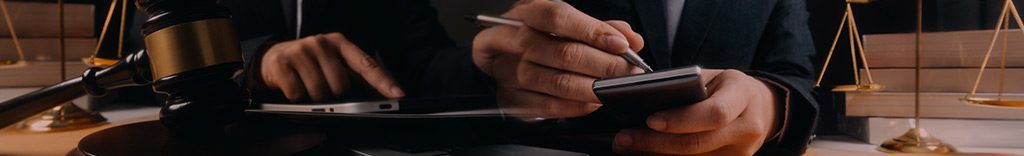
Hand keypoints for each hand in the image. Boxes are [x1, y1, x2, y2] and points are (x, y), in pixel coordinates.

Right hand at [261, 33, 404, 101]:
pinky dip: (296, 97)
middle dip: (334, 93)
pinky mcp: (282, 63)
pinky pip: (298, 94)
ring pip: (320, 92)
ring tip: (307, 84)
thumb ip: (356, 75)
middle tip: (323, 84)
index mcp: (340, 43)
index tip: (398, 94)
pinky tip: (293, 85)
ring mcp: (301, 51)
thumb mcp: (334, 62)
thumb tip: (381, 94)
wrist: (272, 57)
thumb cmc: (310, 63)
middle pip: (341, 85)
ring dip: (314, 97)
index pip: (367, 64)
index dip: (384, 81)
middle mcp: (322, 43)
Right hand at [472, 0, 644, 117]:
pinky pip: (548, 106)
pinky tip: (593, 101)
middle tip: (627, 71)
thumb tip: (630, 39)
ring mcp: (507, 71)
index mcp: (526, 13)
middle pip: (562, 52)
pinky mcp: (510, 98)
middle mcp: (510, 40)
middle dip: (603, 64)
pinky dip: (577, 106)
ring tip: (613, 87)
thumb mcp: (563, 24)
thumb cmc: (536, 39)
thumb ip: (597, 28)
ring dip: (593, 88)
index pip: (558, 17)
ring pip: (557, 82)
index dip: (593, 31)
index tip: (621, 45)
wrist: (500, 61)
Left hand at [612, 69, 779, 154]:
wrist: (760, 109)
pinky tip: (645, 152)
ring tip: (627, 145)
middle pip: (698, 143)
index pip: (714, 114)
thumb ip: (686, 87)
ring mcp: (741, 153)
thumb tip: (643, 101)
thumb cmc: (727, 88)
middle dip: (656, 143)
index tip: (650, 119)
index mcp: (743, 96)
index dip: (681, 120)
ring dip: (655, 154)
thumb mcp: (712, 77)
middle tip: (624, 138)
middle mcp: (747, 128)